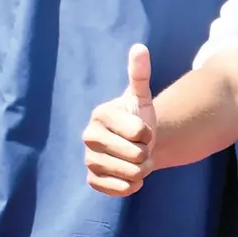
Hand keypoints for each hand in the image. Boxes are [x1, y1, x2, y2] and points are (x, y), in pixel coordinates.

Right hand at [83, 45, 156, 196]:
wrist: (134, 144)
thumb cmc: (137, 117)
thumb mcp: (140, 96)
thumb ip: (139, 74)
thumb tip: (140, 48)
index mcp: (100, 114)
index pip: (138, 131)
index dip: (148, 132)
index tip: (144, 129)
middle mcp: (88, 136)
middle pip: (133, 154)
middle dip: (146, 153)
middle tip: (143, 148)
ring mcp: (88, 159)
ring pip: (127, 172)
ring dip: (142, 170)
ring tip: (139, 161)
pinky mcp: (92, 179)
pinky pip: (117, 189)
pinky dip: (132, 186)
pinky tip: (132, 177)